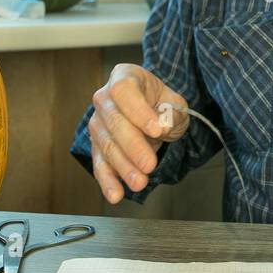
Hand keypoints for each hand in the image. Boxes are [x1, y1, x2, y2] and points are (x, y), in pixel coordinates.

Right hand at [88, 64, 188, 203]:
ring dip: (123, 167)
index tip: (155, 129)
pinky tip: (115, 194)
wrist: (152, 114)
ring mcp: (98, 123)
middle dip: (132, 146)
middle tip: (149, 164)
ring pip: (107, 145)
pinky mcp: (97, 147)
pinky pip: (99, 164)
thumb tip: (161, 125)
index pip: (124, 90)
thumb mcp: (175, 103)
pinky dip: (107, 181)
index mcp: (124, 77)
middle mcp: (105, 98)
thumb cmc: (161, 104)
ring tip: (139, 183)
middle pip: (113, 121)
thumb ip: (172, 112)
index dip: (138, 110)